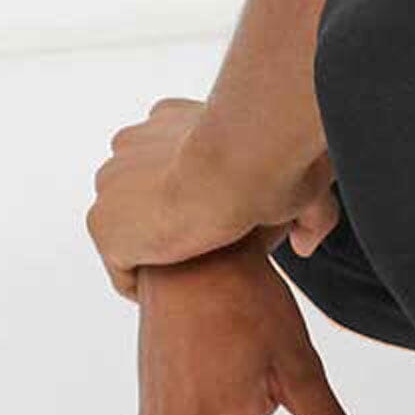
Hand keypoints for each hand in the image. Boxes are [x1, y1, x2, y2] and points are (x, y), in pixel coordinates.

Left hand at [88, 98, 339, 298]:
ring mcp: (111, 184)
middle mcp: (131, 143)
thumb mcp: (304, 185)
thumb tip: (305, 245)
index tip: (217, 223)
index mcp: (169, 119)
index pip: (165, 160)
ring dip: (155, 251)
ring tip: (191, 279)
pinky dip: (142, 283)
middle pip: (139, 195)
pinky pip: (120, 267)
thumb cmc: (274, 162)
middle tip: (206, 255)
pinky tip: (173, 295)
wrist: (239, 165)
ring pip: (129, 229)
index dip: (188, 195)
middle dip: (165, 222)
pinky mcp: (104, 224)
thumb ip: (310, 215)